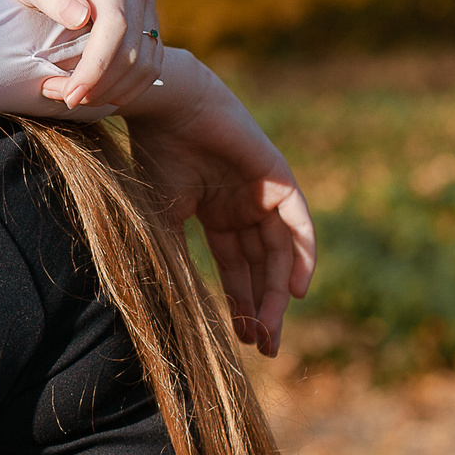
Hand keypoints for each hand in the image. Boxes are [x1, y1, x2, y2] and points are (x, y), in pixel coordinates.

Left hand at [0, 0, 161, 109]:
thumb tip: (80, 17)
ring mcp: (144, 0)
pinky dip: (127, 86)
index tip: (71, 94)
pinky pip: (150, 61)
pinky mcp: (146, 18)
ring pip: (145, 59)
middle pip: (132, 46)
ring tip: (75, 99)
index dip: (97, 66)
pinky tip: (97, 94)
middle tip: (66, 101)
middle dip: (101, 83)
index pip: (114, 24)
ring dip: (114, 89)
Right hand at [120, 52, 315, 355]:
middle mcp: (241, 203)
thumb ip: (174, 260)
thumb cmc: (153, 157)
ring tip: (270, 331)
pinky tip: (295, 291)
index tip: (238, 340)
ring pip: (279, 252)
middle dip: (260, 307)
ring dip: (277, 293)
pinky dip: (301, 256)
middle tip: (262, 348)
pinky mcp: (278, 177)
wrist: (164, 106)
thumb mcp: (160, 220)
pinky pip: (298, 224)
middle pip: (260, 265)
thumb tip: (174, 314)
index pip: (234, 265)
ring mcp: (261, 190)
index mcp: (212, 211)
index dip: (236, 302)